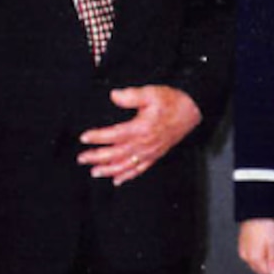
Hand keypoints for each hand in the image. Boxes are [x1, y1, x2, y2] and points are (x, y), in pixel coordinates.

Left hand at [78, 85, 200, 184]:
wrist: (191, 111)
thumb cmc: (171, 101)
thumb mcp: (151, 93)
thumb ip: (131, 95)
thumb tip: (114, 95)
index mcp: (141, 128)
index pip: (114, 135)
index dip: (98, 137)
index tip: (84, 138)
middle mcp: (144, 144)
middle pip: (116, 154)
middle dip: (97, 157)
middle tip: (82, 159)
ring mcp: (150, 152)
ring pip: (125, 165)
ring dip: (108, 170)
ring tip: (94, 172)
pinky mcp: (155, 156)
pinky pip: (139, 170)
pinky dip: (127, 176)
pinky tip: (117, 181)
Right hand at [238, 219, 273, 273]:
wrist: (255, 212)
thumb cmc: (265, 225)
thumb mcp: (273, 244)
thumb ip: (273, 261)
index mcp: (254, 257)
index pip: (264, 273)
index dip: (272, 272)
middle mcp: (246, 256)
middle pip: (257, 269)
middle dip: (266, 267)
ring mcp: (242, 250)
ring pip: (253, 262)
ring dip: (261, 260)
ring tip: (269, 248)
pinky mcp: (241, 244)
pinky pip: (249, 255)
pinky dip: (256, 254)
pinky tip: (262, 246)